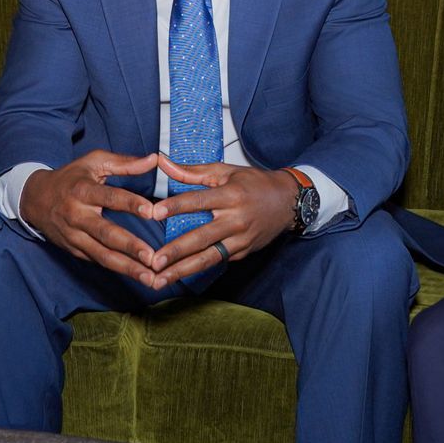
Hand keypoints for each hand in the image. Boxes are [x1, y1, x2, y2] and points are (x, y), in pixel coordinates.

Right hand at [19, 150, 163, 286]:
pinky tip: (137, 276)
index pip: (109, 197)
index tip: (151, 211)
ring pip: (102, 254)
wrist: (35, 199)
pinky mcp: (74, 250)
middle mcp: (77, 215)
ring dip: (127, 268)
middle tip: (151, 257)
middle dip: (130, 246)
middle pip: (105, 233)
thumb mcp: (94, 162)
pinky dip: (117, 270)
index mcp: (82, 190)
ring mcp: (74, 236)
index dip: (130, 204)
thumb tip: (155, 159)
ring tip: (150, 278)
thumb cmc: (71, 178)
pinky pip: (98, 261)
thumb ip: (125, 163)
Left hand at [145, 159, 298, 287]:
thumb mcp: (225, 171)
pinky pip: (218, 260)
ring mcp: (241, 239)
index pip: (198, 201)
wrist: (289, 201)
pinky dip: (198, 269)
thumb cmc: (255, 183)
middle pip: (201, 237)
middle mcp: (236, 220)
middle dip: (176, 252)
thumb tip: (163, 163)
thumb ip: (192, 171)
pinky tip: (178, 275)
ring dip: (183, 270)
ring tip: (161, 279)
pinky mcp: (243, 252)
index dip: (176, 206)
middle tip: (154, 262)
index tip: (155, 213)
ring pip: (208, 257)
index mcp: (231, 195)